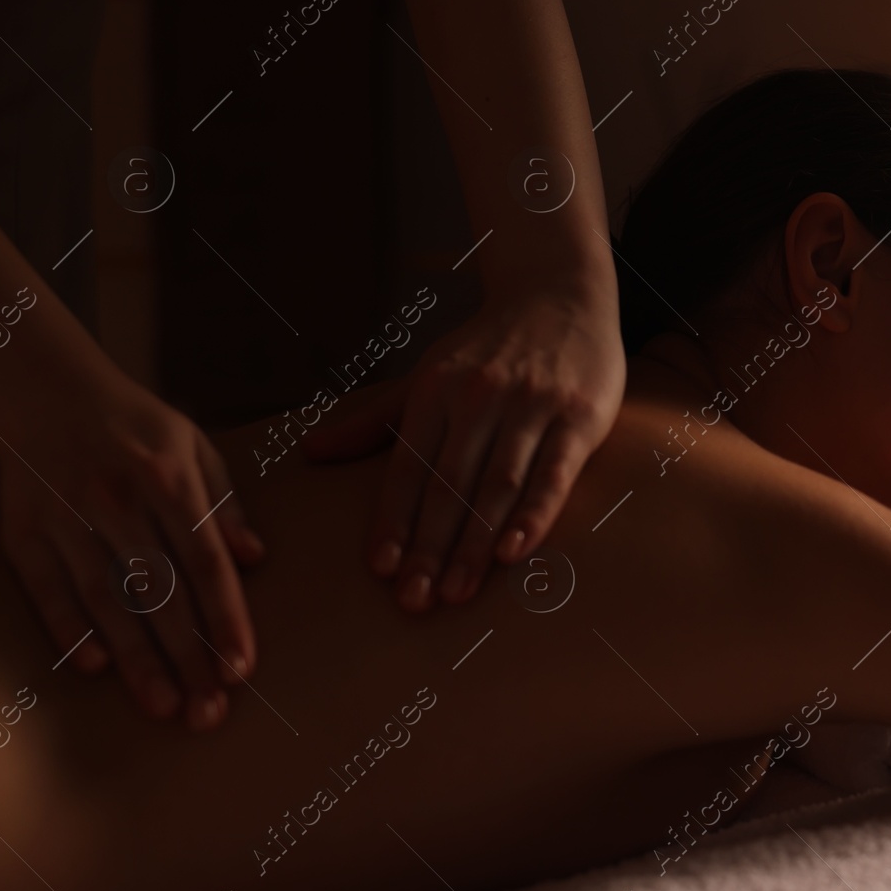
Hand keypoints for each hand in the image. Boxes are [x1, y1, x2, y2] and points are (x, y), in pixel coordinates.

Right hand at [0, 369, 263, 729]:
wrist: (43, 387)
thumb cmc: (133, 424)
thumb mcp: (193, 445)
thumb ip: (224, 504)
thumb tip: (255, 558)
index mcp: (169, 478)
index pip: (205, 562)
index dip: (226, 617)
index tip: (243, 666)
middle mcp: (118, 501)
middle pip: (161, 592)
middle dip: (188, 656)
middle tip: (209, 712)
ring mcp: (67, 517)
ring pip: (107, 600)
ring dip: (136, 659)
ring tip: (164, 707)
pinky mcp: (23, 531)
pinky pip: (47, 588)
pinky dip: (70, 629)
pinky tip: (96, 668)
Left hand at [301, 283, 624, 610]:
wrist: (561, 290)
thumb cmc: (490, 346)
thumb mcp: (427, 374)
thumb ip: (376, 420)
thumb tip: (312, 452)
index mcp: (437, 391)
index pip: (409, 467)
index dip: (395, 519)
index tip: (384, 568)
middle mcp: (480, 397)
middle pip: (450, 484)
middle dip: (430, 546)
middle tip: (415, 600)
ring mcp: (531, 406)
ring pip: (497, 485)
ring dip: (474, 543)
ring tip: (455, 592)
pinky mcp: (578, 416)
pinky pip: (553, 473)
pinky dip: (535, 514)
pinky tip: (515, 551)